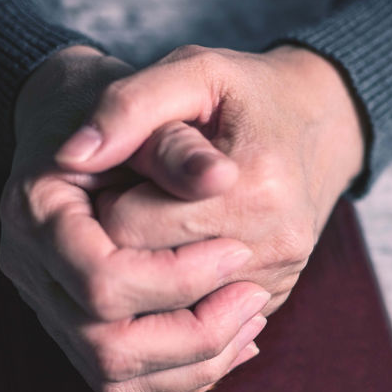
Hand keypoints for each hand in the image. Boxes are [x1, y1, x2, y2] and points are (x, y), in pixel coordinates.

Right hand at [0, 45, 270, 391]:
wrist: (90, 117)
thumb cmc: (131, 110)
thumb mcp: (159, 100)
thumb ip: (179, 140)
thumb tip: (220, 176)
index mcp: (36, 211)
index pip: (103, 280)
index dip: (180, 276)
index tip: (240, 249)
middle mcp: (29, 268)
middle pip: (106, 345)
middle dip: (193, 332)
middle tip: (256, 294)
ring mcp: (47, 304)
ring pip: (116, 376)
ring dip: (194, 362)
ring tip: (253, 317)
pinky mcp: (76, 326)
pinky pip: (126, 379)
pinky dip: (185, 370)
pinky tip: (236, 337)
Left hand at [53, 44, 365, 317]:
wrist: (319, 128)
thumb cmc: (248, 94)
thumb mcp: (194, 71)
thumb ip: (129, 105)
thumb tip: (72, 156)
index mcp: (254, 186)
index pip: (128, 225)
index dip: (105, 196)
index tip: (124, 168)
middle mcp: (274, 245)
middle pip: (145, 274)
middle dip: (120, 239)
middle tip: (134, 194)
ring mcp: (275, 280)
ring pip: (168, 309)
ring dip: (143, 271)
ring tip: (157, 221)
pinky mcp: (270, 301)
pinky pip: (196, 321)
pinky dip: (171, 295)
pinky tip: (177, 250)